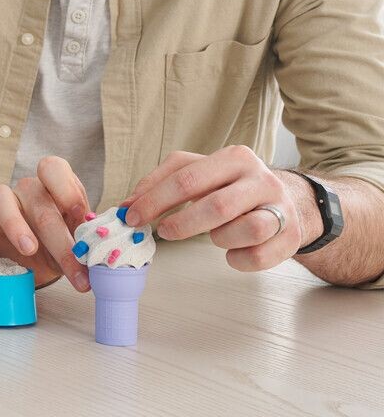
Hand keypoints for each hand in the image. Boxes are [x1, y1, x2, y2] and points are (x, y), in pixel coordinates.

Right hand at [0, 156, 92, 291]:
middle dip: (60, 240)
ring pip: (2, 196)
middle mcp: (29, 190)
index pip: (56, 170)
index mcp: (56, 190)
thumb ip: (86, 241)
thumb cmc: (54, 246)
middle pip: (40, 203)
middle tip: (74, 269)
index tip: (82, 221)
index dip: (69, 192)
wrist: (21, 259)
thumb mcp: (75, 243)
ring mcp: (2, 199)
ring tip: (29, 250)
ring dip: (17, 224)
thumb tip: (106, 255)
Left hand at [124, 147, 304, 271]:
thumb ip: (160, 182)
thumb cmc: (231, 186)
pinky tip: (232, 250)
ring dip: (219, 238)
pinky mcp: (290, 238)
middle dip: (183, 224)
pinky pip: (257, 257)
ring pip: (245, 230)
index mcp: (234, 158)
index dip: (154, 200)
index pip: (187, 179)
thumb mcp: (198, 172)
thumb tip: (127, 204)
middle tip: (164, 233)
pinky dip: (237, 259)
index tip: (132, 216)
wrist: (289, 202)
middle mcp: (261, 179)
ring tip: (214, 234)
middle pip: (217, 206)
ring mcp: (280, 208)